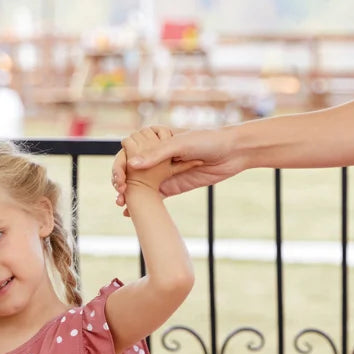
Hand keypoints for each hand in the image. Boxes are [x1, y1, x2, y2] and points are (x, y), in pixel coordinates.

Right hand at [113, 126, 244, 211]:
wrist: (233, 152)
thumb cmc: (208, 140)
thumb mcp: (180, 144)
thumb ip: (157, 154)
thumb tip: (132, 165)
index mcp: (153, 139)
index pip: (128, 152)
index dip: (120, 167)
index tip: (120, 181)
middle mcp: (156, 156)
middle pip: (131, 171)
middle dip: (122, 183)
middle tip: (120, 196)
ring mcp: (164, 171)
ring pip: (140, 185)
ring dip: (130, 196)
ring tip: (124, 206)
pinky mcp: (173, 185)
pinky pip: (155, 196)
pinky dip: (144, 205)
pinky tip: (133, 214)